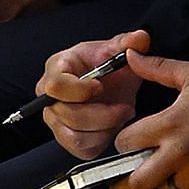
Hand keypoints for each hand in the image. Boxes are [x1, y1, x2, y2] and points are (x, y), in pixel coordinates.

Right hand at [38, 29, 151, 159]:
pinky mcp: (67, 139)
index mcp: (56, 69)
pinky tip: (112, 128)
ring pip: (75, 136)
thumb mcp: (118, 50)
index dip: (80, 90)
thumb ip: (129, 43)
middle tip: (124, 107)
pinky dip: (102, 141)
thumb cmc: (107, 65)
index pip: (55, 86)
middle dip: (103, 114)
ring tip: (119, 116)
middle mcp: (48, 97)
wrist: (110, 83)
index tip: (101, 86)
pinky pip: (82, 150)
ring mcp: (55, 120)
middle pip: (67, 115)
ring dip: (104, 129)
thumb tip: (139, 38)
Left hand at [110, 51, 188, 188]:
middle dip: (123, 184)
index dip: (121, 143)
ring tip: (165, 168)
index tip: (126, 140)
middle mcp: (180, 153)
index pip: (126, 143)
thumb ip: (156, 67)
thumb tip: (129, 55)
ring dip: (160, 184)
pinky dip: (185, 184)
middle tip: (122, 178)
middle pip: (136, 184)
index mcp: (170, 124)